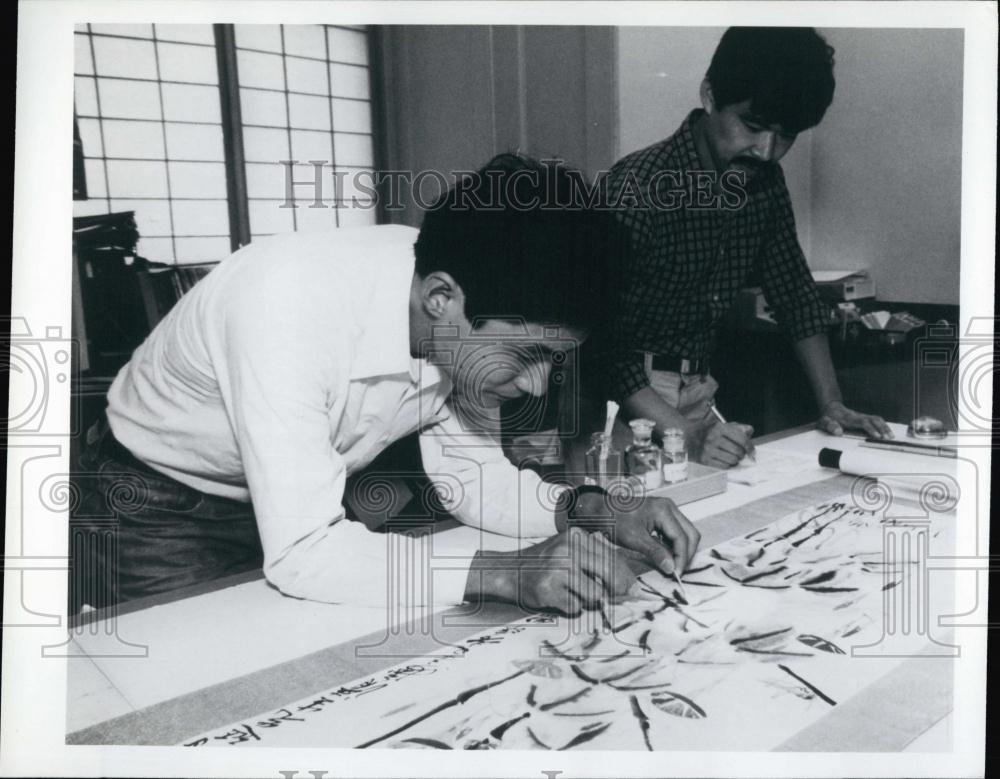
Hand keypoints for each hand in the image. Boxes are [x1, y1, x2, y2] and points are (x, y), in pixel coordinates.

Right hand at [464, 527, 635, 615]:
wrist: (509, 571)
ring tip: (574, 594)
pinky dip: (572, 607)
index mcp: (575, 536)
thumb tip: (630, 584)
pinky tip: (559, 597)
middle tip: (621, 598)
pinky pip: (576, 607)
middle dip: (618, 589)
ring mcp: (557, 569)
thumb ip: (596, 559)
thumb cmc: (546, 563)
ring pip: (595, 594)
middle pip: (608, 573)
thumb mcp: (569, 550)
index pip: (611, 557)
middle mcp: (567, 549)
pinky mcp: (548, 589)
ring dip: (590, 600)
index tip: (633, 589)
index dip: (626, 576)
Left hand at [611, 495, 701, 576]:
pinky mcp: (662, 516)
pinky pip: (675, 532)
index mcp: (664, 510)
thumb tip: (672, 568)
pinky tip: (664, 556)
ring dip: (680, 550)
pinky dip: (673, 546)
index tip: (676, 574)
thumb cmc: (613, 519)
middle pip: (690, 534)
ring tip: (670, 565)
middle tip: (677, 571)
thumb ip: (655, 553)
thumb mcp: (634, 539)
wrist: (599, 510)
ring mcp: (667, 510)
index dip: (682, 558)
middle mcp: (669, 507)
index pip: (682, 537)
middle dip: (686, 554)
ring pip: (684, 533)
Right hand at [688, 419, 754, 467]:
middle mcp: (713, 438)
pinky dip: (728, 465)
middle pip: (738, 451)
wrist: (687, 438)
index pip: (741, 439)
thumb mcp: (722, 426)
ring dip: (735, 460)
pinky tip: (725, 460)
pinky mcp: (705, 460)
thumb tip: (749, 431)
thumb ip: (738, 427)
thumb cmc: (708, 432)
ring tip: (731, 456)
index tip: (752, 451)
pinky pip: (724, 467)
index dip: (750, 446)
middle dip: (742, 454)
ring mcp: (708, 450)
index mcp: (719, 428)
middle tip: (740, 453)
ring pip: (732, 460)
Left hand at [818, 400, 892, 438]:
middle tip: (888, 438)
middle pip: (874, 419)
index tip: (877, 436)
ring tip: (891, 436)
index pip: (863, 422)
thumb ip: (830, 426)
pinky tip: (888, 432)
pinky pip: (877, 420)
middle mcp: (859, 416)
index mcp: (850, 418)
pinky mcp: (865, 418)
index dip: (871, 429)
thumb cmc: (829, 418)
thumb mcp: (825, 422)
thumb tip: (839, 432)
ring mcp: (863, 416)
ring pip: (877, 419)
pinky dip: (884, 425)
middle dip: (882, 428)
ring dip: (885, 427)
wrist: (832, 409)